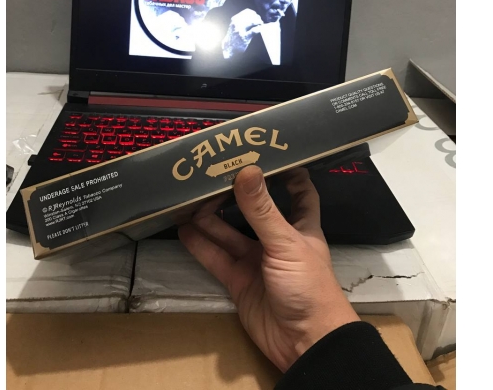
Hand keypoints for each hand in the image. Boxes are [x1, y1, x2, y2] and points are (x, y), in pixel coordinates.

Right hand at [178, 165, 359, 371]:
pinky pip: (216, 259)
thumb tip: (246, 170)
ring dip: (210, 217)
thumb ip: (262, 210)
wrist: (305, 341)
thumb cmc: (308, 286)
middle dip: (234, 193)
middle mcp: (278, 240)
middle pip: (253, 211)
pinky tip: (183, 229)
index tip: (268, 151)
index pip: (300, 192)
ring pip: (229, 233)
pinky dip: (200, 245)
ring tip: (187, 198)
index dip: (288, 172)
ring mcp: (257, 262)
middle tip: (209, 172)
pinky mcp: (239, 282)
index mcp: (301, 227)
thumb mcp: (286, 243)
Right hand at [222, 9, 263, 57]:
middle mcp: (237, 24)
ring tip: (261, 24)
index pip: (247, 11)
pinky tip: (261, 29)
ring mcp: (240, 30)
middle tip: (260, 21)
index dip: (254, 13)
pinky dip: (259, 28)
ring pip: (253, 22)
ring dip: (259, 22)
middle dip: (258, 18)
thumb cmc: (234, 36)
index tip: (257, 16)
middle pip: (251, 16)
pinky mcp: (244, 37)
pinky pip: (254, 30)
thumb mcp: (235, 25)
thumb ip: (242, 20)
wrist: (229, 48)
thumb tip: (254, 15)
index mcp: (235, 19)